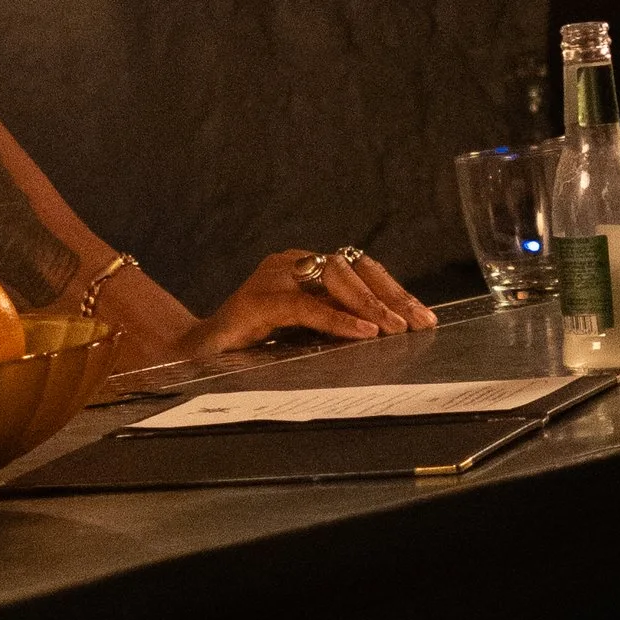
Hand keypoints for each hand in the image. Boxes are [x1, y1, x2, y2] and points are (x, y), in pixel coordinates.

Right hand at [177, 246, 437, 357]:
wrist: (195, 355)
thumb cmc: (252, 347)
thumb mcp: (304, 332)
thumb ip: (336, 322)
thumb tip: (390, 332)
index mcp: (304, 267)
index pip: (359, 269)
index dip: (393, 290)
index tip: (424, 316)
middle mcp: (290, 263)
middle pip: (353, 268)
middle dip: (390, 296)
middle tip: (417, 324)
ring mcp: (272, 276)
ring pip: (333, 280)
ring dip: (369, 306)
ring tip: (395, 330)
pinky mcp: (257, 298)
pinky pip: (306, 305)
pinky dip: (338, 319)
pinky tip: (363, 333)